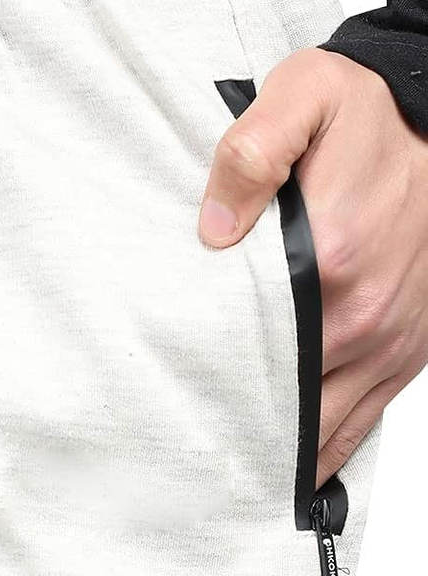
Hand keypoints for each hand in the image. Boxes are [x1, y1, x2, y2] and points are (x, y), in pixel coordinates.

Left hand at [198, 48, 427, 484]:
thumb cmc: (364, 109)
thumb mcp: (300, 98)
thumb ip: (251, 155)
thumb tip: (214, 227)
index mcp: (333, 259)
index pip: (256, 346)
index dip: (211, 384)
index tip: (170, 414)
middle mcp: (367, 310)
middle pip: (291, 396)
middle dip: (240, 431)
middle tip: (186, 460)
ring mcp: (394, 333)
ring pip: (331, 420)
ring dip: (285, 450)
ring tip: (229, 477)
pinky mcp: (412, 342)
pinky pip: (372, 413)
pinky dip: (334, 446)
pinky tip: (297, 466)